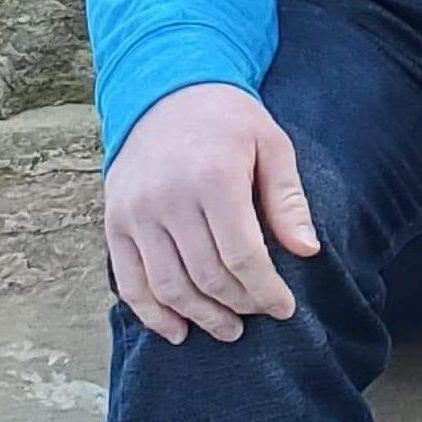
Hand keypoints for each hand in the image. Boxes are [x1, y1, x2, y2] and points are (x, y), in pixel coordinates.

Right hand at [104, 81, 320, 343]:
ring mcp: (135, 212)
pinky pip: (129, 281)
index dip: (266, 290)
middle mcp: (168, 198)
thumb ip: (287, 199)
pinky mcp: (114, 222)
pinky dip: (152, 313)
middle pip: (207, 275)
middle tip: (258, 315)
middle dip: (239, 305)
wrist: (165, 91)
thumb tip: (307, 251)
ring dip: (200, 316)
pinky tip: (178, 330)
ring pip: (168, 285)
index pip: (242, 254)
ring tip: (228, 329)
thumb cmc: (228, 121)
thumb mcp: (271, 145)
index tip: (285, 308)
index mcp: (214, 177)